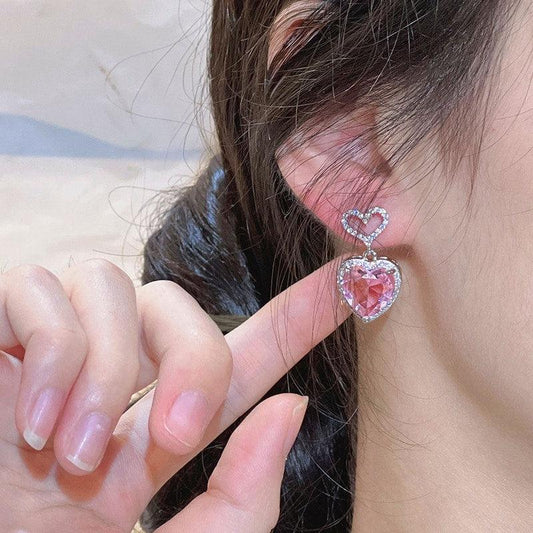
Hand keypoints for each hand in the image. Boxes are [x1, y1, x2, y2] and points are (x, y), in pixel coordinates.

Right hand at [0, 258, 348, 531]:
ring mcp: (53, 347)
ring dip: (110, 368)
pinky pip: (38, 286)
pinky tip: (38, 422)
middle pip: (176, 303)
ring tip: (81, 452)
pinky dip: (52, 352)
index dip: (296, 313)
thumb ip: (237, 501)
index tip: (352, 281)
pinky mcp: (1, 327)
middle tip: (178, 433)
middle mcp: (109, 375)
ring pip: (109, 283)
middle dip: (196, 356)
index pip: (240, 352)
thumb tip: (291, 408)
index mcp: (153, 429)